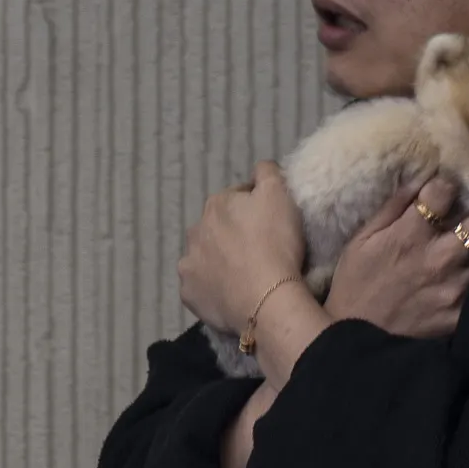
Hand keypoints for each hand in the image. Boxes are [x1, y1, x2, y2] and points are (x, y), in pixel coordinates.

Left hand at [177, 164, 308, 334]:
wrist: (267, 299)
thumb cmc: (275, 243)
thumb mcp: (280, 195)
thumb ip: (268, 174)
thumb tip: (261, 168)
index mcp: (216, 205)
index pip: (236, 198)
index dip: (256, 207)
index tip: (272, 222)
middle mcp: (195, 231)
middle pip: (217, 228)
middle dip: (233, 235)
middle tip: (260, 250)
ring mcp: (188, 264)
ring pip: (205, 257)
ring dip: (220, 261)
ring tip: (245, 275)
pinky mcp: (188, 294)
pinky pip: (201, 287)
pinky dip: (213, 289)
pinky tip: (232, 294)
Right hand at [323, 177, 468, 340]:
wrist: (355, 337)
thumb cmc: (354, 283)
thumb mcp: (361, 239)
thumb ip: (392, 208)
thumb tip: (418, 179)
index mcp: (410, 235)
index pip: (444, 192)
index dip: (446, 186)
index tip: (445, 189)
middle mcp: (438, 258)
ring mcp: (454, 288)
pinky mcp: (460, 314)